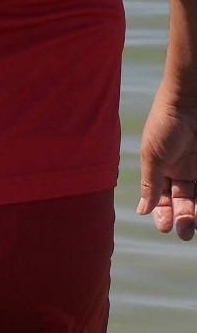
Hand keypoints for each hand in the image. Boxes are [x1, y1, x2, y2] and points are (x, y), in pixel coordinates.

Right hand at [138, 91, 196, 239]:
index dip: (163, 213)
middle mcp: (182, 171)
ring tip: (194, 224)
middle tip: (184, 231)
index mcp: (162, 168)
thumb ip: (149, 184)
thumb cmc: (166, 124)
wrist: (190, 102)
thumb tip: (142, 210)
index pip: (162, 197)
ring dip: (195, 214)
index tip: (164, 227)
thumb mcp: (153, 156)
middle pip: (183, 201)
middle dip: (182, 218)